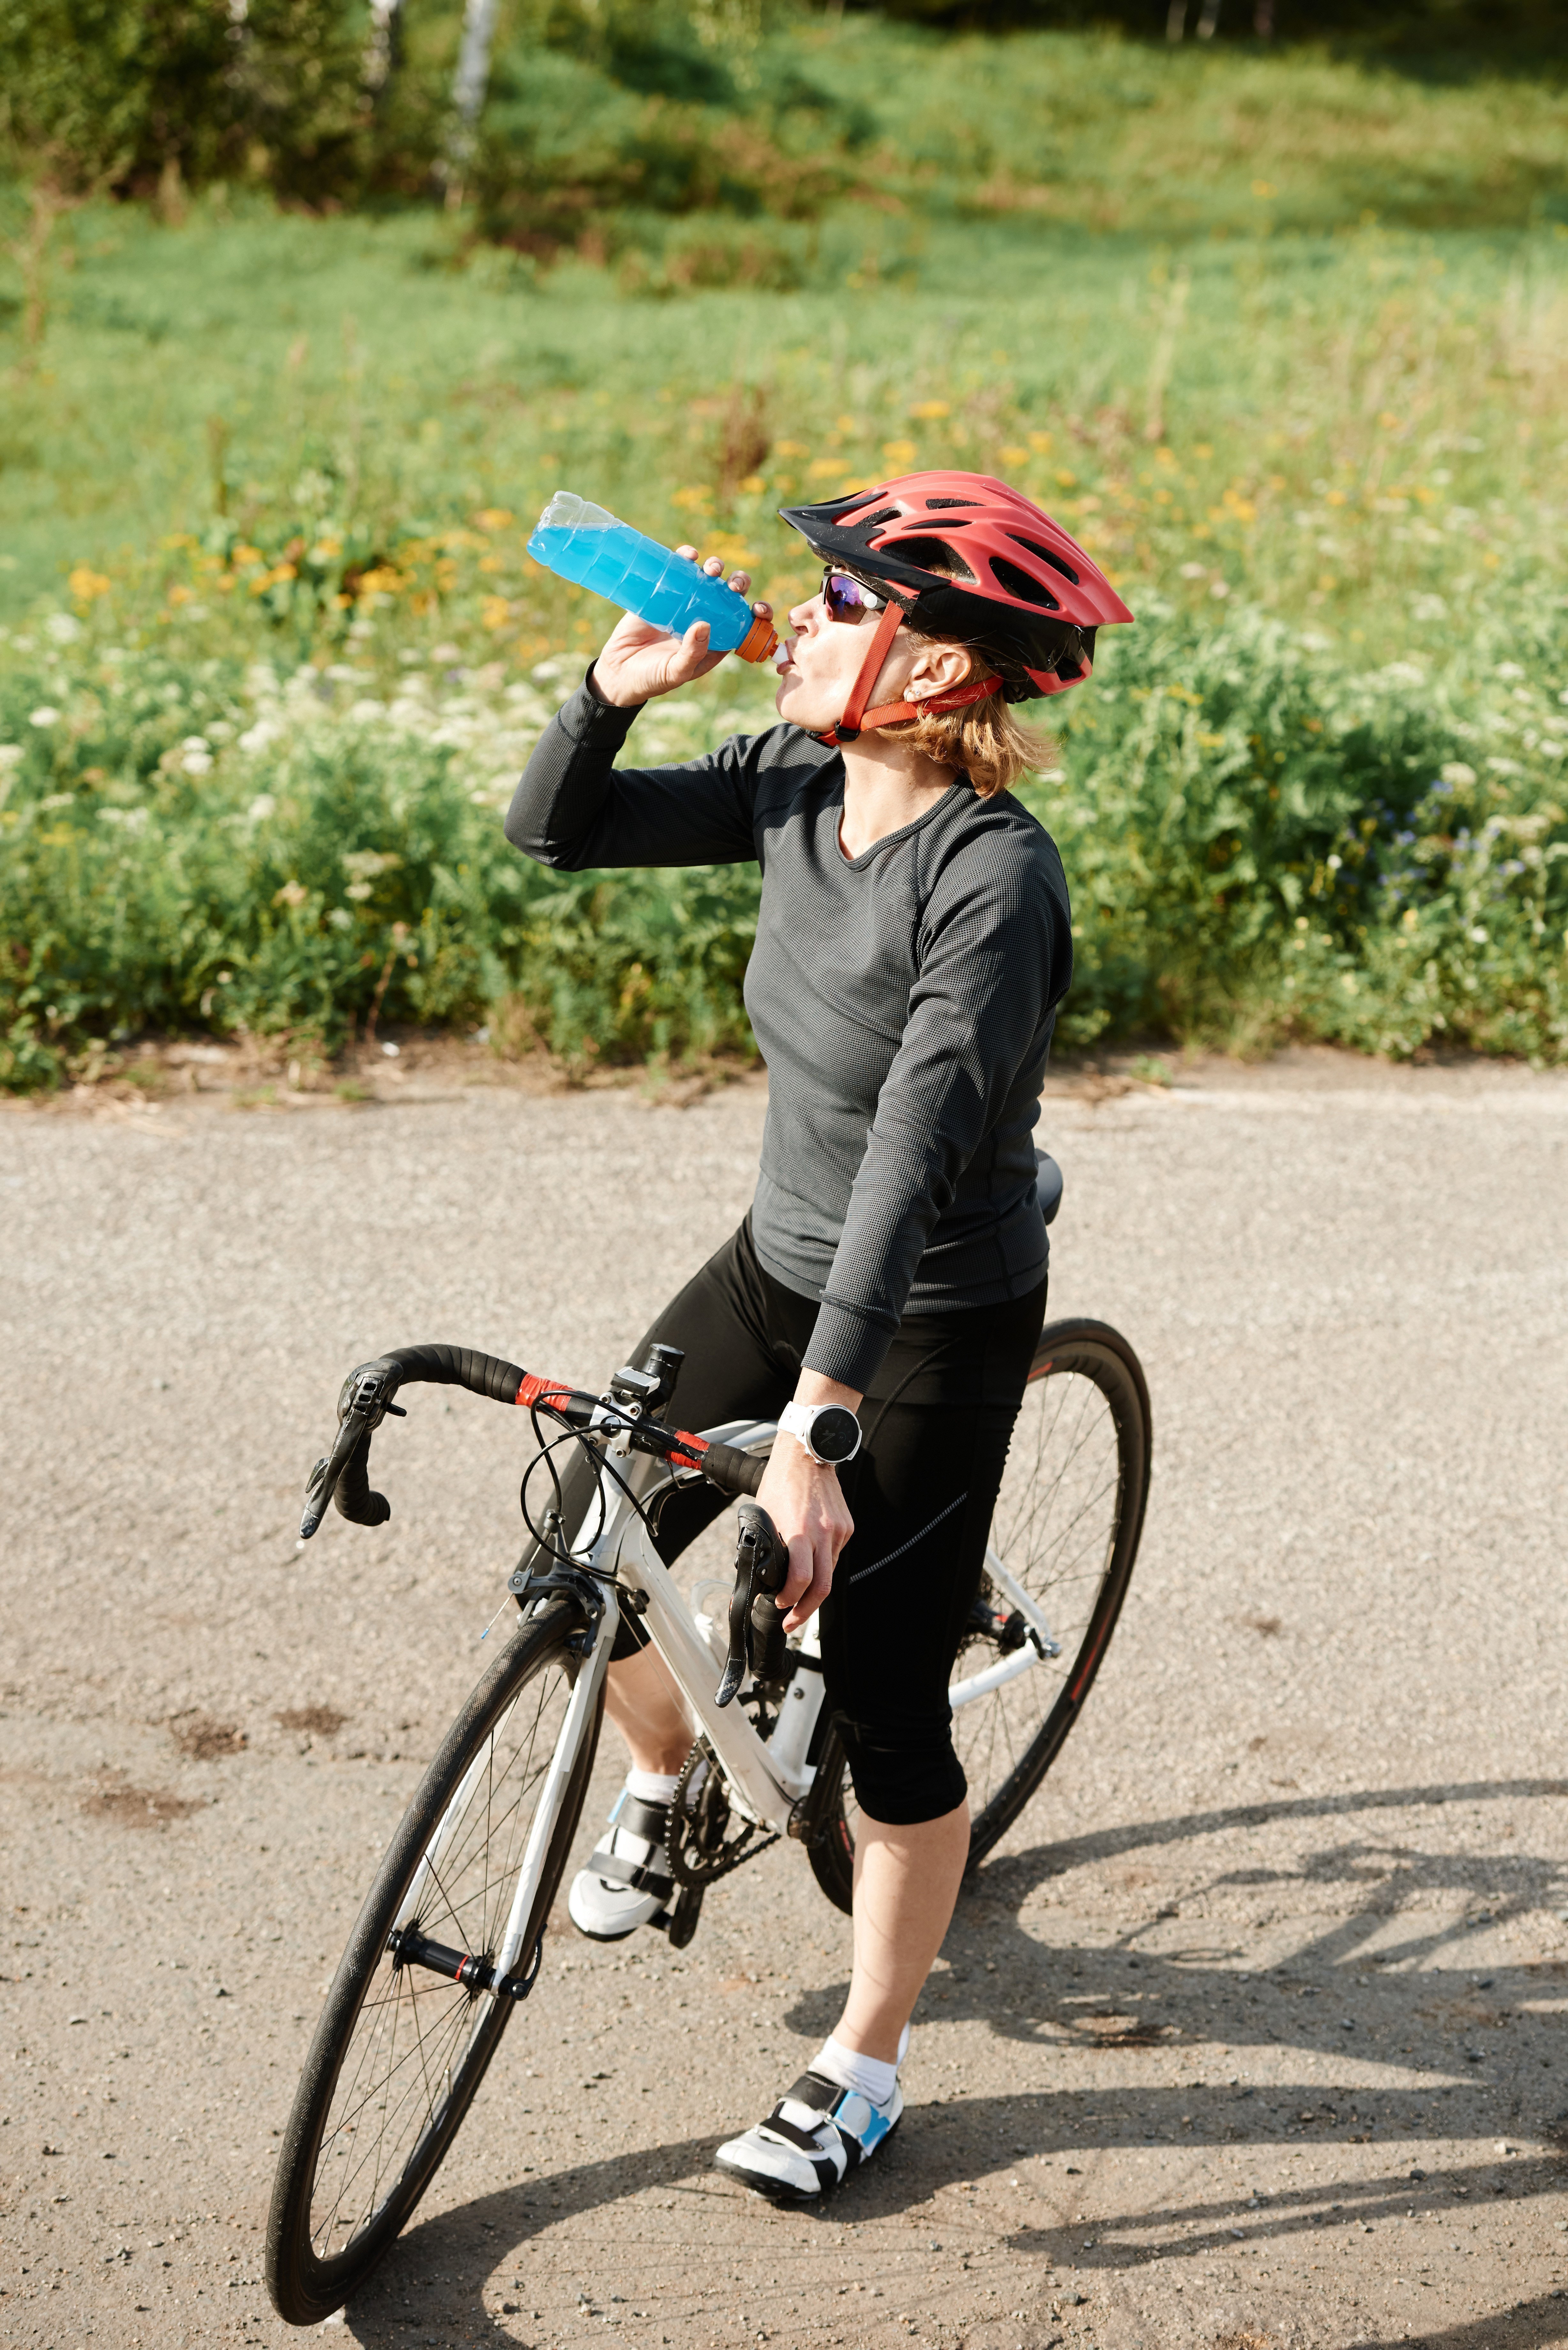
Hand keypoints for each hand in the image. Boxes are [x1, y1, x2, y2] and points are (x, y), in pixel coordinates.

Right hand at [591, 549, 770, 708]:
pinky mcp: (664, 591)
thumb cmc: (652, 678)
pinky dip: (686, 558)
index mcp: (717, 640)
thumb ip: (692, 652)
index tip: (757, 608)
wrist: (618, 671)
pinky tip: (689, 555)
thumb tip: (704, 624)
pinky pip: (679, 570)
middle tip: (732, 585)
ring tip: (710, 569)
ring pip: (708, 578)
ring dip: (715, 567)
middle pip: (730, 594)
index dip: (757, 612)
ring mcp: (685, 603)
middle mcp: (705, 618)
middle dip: (738, 584)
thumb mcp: (676, 671)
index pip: (744, 622)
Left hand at [755, 1434, 854, 1633]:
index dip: (790, 1601)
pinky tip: (811, 1564)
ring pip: (829, 1573)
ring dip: (814, 1589)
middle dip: (806, 1611)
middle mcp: (823, 1533)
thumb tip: (760, 1573)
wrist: (806, 1455)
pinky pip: (834, 1555)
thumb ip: (766, 1544)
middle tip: (791, 1622)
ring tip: (799, 1598)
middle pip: (822, 1587)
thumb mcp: (764, 1515)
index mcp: (799, 1531)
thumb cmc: (781, 1481)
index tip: (780, 1606)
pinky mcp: (846, 1527)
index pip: (800, 1581)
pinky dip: (823, 1565)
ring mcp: (838, 1531)